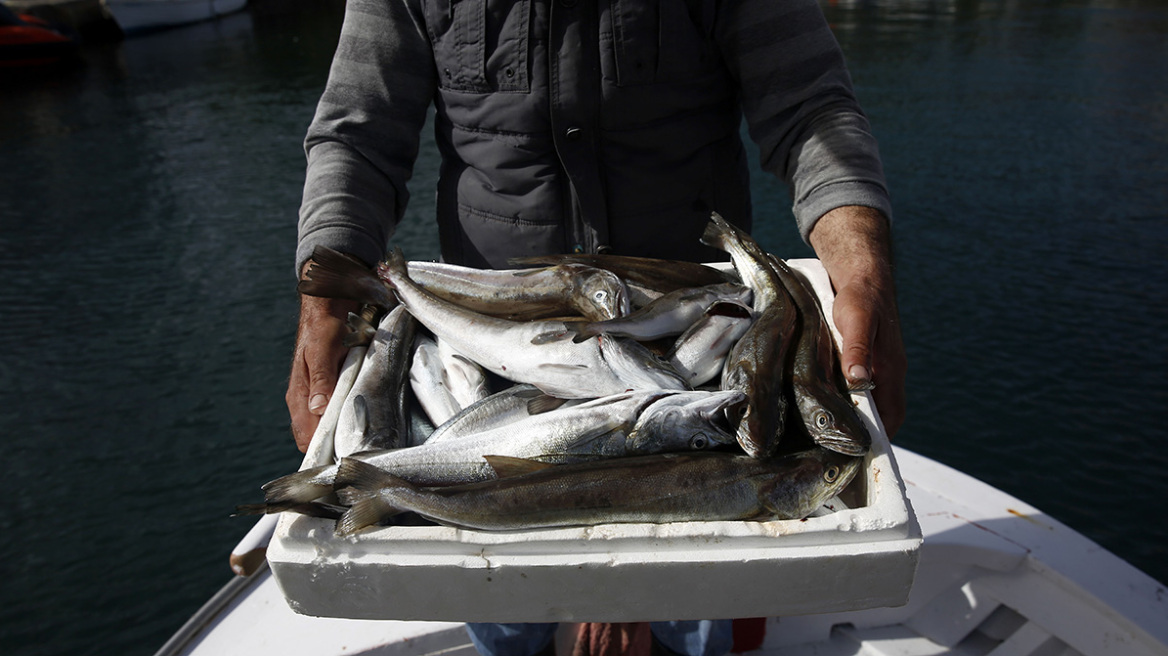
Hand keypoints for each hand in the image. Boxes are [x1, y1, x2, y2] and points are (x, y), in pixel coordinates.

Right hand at [285, 285, 359, 451]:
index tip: (344, 462)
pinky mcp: (336, 387)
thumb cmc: (323, 323)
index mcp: (300, 395)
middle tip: (364, 455)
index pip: (307, 437)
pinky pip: (343, 410)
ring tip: (371, 442)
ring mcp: (322, 395)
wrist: (330, 301)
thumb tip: (317, 409)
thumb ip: (321, 378)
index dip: (323, 453)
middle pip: (320, 438)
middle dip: (338, 448)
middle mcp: (309, 400)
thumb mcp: (323, 348)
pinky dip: (353, 417)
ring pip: (332, 426)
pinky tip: (371, 420)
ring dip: (348, 433)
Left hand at [809, 206, 906, 436]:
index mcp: (890, 369)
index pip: (892, 416)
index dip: (878, 438)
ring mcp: (873, 367)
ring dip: (847, 418)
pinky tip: (817, 405)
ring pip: (863, 402)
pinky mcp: (858, 360)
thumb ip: (858, 349)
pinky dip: (840, 400)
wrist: (861, 272)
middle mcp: (885, 372)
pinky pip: (853, 388)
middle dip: (860, 434)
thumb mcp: (857, 320)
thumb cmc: (861, 296)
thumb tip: (858, 381)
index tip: (856, 456)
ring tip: (819, 437)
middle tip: (830, 452)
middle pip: (878, 415)